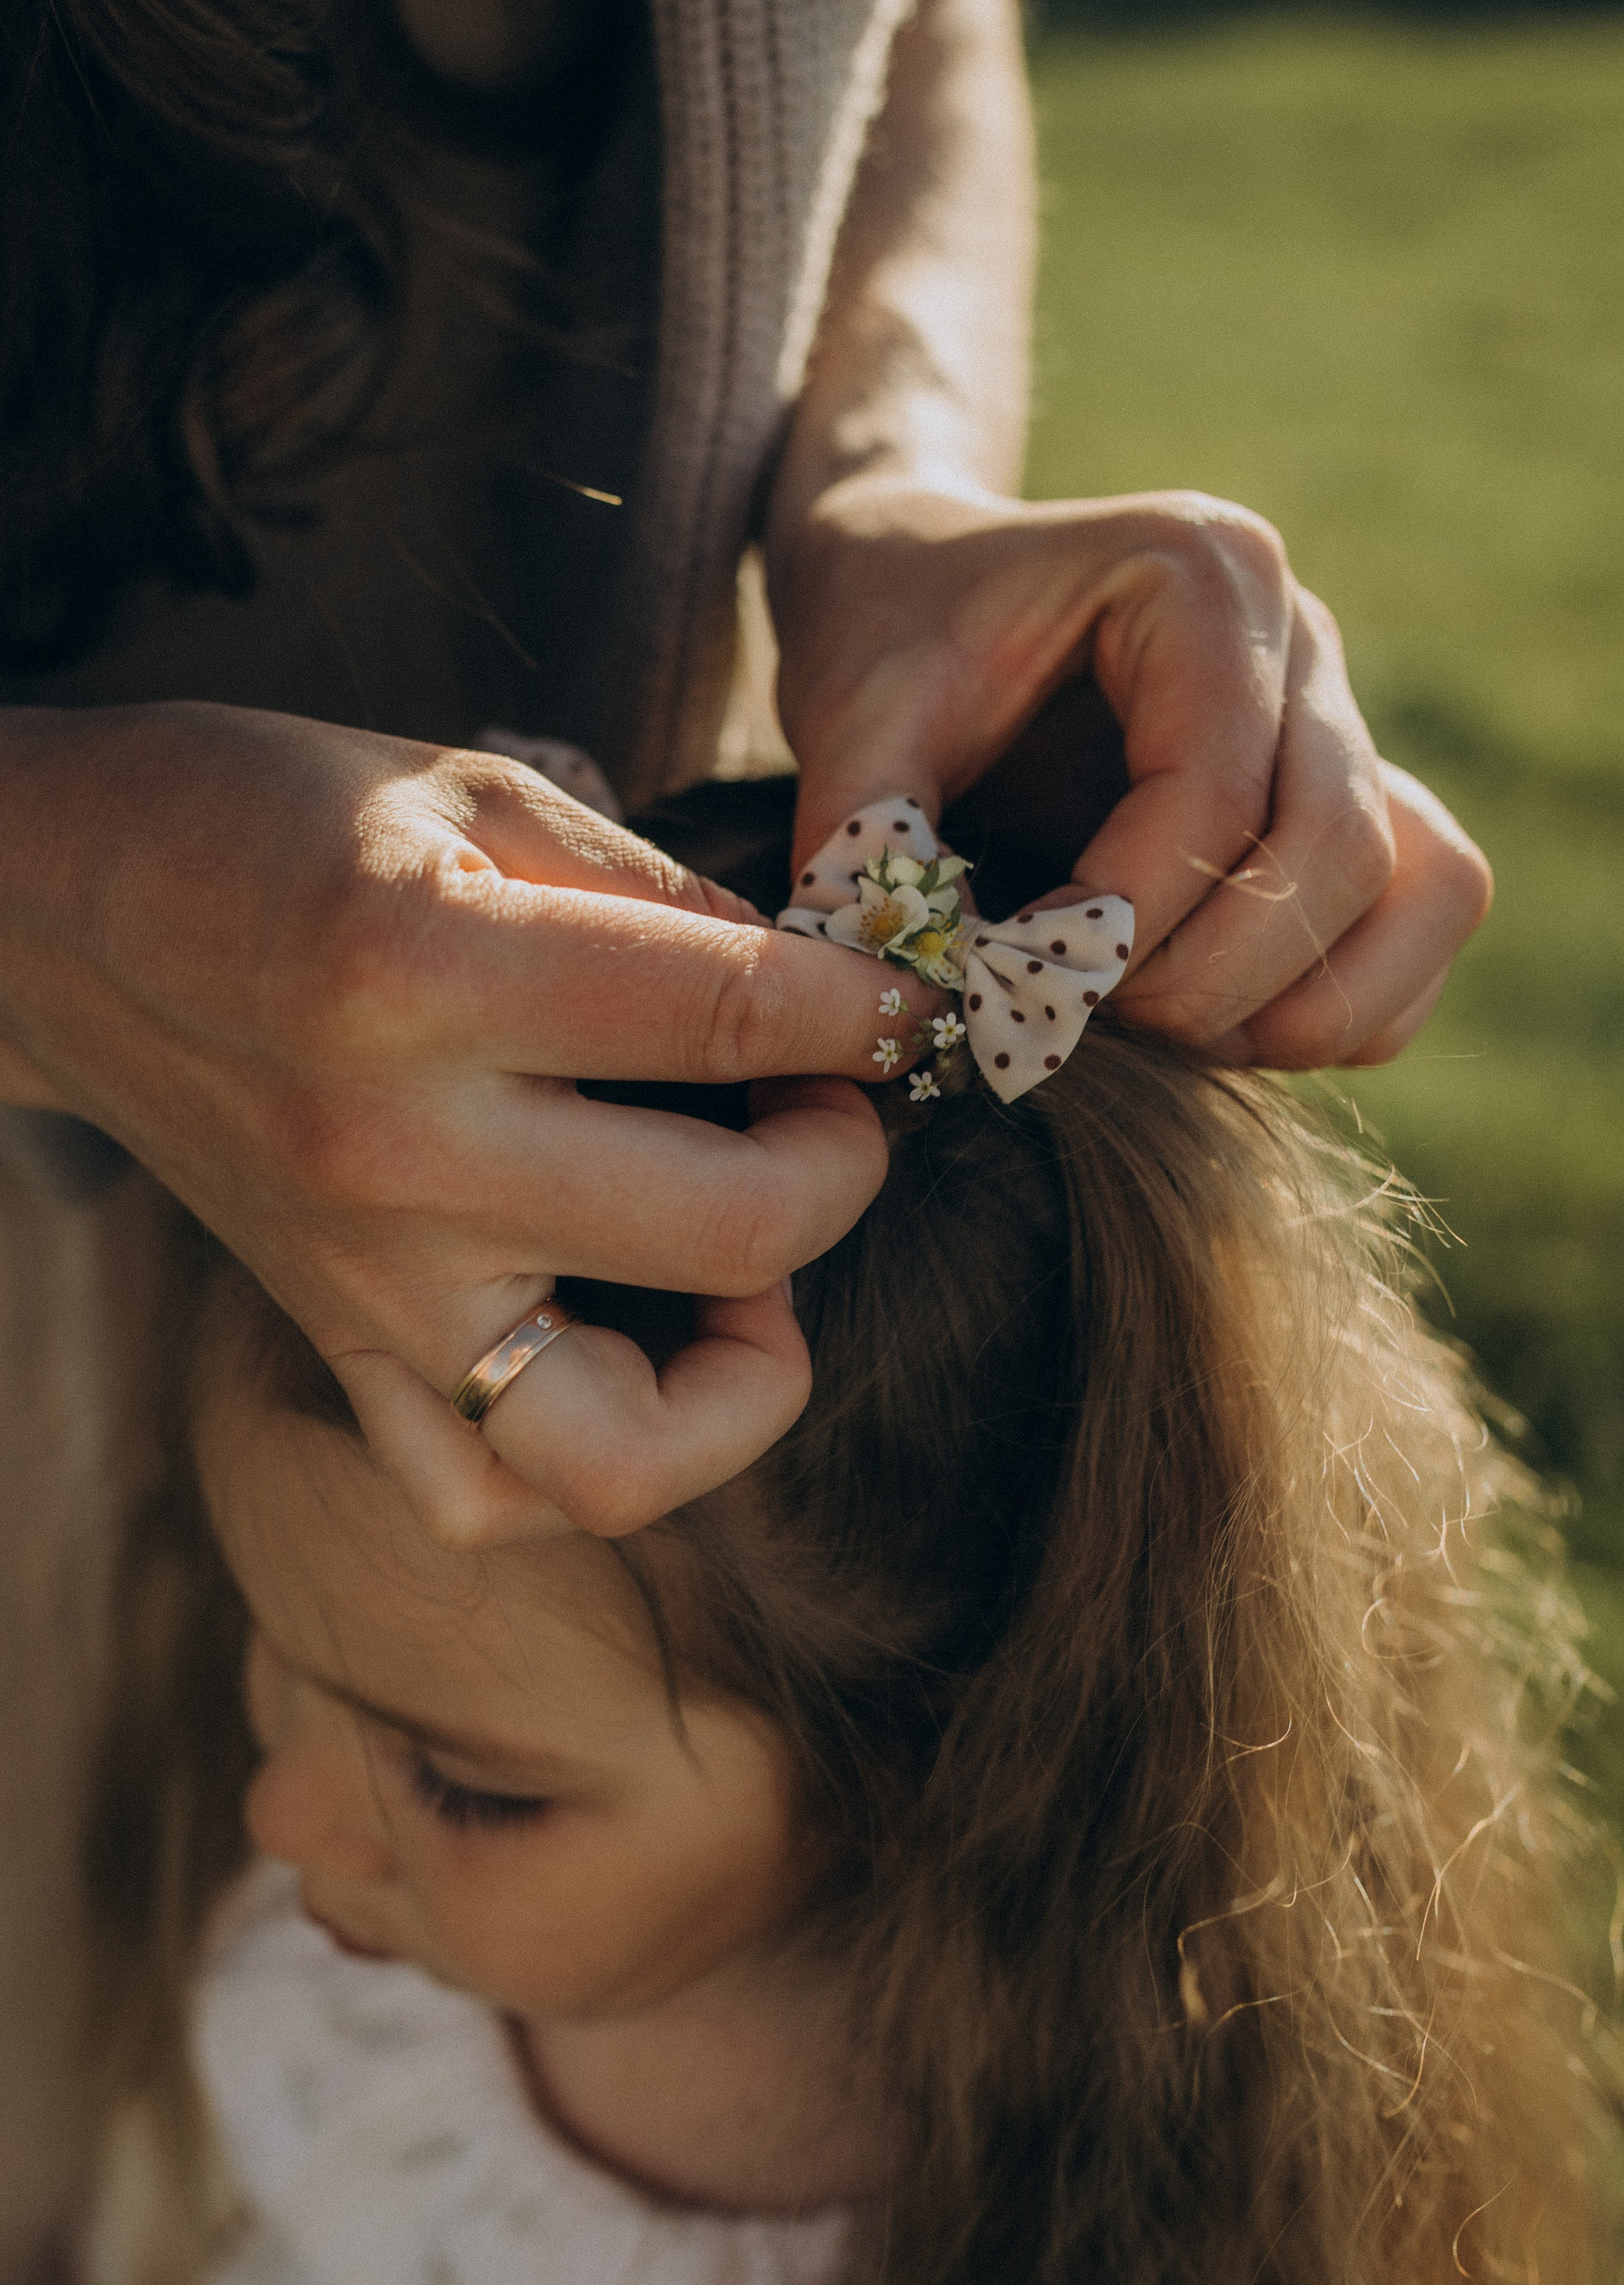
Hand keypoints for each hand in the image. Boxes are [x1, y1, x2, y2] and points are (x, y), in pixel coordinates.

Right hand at [0, 705, 939, 1538]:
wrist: (52, 912)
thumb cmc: (259, 818)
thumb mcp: (471, 789)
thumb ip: (658, 889)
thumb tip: (818, 981)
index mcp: (429, 971)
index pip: (737, 1019)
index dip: (868, 1010)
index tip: (905, 1002)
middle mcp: (400, 1154)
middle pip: (730, 1231)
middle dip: (845, 1166)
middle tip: (836, 1110)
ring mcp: (366, 1281)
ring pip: (619, 1451)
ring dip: (747, 1375)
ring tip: (754, 1268)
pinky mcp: (334, 1345)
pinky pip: (481, 1496)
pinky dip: (596, 1460)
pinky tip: (639, 1349)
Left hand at [770, 476, 1490, 1067]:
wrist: (921, 592)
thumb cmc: (889, 637)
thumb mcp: (847, 714)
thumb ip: (872, 843)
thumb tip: (933, 999)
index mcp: (1200, 572)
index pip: (1214, 788)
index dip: (1123, 921)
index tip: (1016, 983)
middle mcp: (1303, 637)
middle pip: (1341, 846)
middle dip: (1210, 978)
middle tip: (1081, 1023)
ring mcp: (1346, 718)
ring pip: (1422, 886)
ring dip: (1297, 1003)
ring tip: (1155, 1034)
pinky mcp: (1360, 797)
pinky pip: (1427, 919)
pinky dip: (1345, 1005)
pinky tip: (1211, 1028)